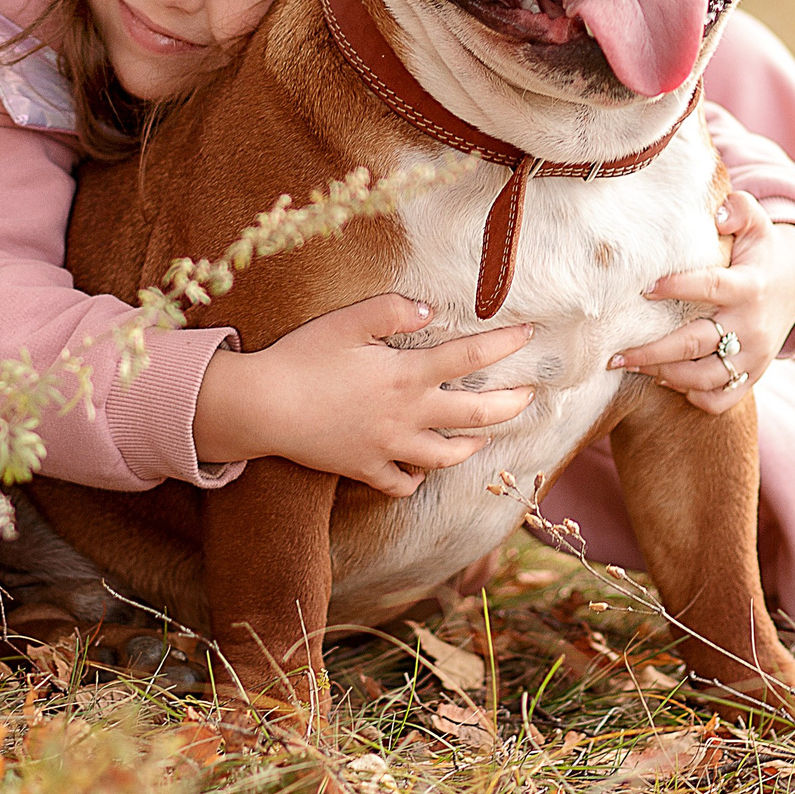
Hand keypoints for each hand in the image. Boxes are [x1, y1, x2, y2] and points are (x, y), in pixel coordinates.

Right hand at [193, 295, 538, 497]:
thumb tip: (430, 311)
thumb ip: (392, 310)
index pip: (469, 359)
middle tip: (532, 395)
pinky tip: (420, 469)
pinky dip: (416, 478)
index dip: (504, 344)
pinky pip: (401, 483)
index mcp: (406, 375)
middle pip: (474, 415)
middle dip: (510, 404)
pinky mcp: (363, 468)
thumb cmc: (302, 357)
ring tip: (484, 437)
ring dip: (472, 446)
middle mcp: (406, 415)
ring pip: (445, 456)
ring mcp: (387, 447)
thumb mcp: (346, 321)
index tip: (529, 334)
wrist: (263, 407)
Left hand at [609, 191, 794, 414]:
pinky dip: (693, 396)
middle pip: (696, 344)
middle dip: (651, 351)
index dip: (677, 287)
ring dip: (663, 374)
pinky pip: (721, 399)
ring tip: (630, 364)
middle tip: (614, 354)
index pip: (710, 287)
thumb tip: (716, 215)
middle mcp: (752, 326)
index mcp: (749, 286)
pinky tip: (666, 380)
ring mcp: (754, 357)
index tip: (643, 288)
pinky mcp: (753, 377)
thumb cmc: (760, 252)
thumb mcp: (756, 222)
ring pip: (704, 378)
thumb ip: (738, 209)